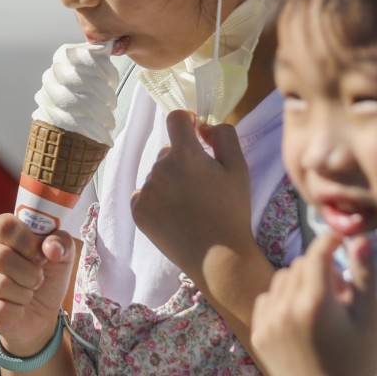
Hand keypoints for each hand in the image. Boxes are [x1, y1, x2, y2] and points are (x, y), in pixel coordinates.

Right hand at [0, 213, 74, 352]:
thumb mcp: (62, 255)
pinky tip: (16, 308)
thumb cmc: (46, 276)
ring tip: (26, 293)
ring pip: (0, 285)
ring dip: (24, 294)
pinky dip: (16, 311)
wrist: (39, 313)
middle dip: (30, 274)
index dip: (28, 243)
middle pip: (2, 257)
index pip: (5, 226)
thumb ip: (62, 242)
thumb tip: (51, 248)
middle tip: (37, 279)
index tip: (40, 258)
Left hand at [130, 109, 256, 274]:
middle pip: (169, 151)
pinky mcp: (138, 211)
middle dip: (184, 160)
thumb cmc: (232, 211)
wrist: (218, 258)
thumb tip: (205, 126)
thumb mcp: (239, 168)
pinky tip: (176, 215)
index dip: (187, 120)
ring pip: (158, 174)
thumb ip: (224, 136)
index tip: (195, 132)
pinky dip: (158, 199)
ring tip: (191, 205)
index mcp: (185, 154)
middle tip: (202, 185)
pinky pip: (146, 193)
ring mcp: (146, 191)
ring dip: (171, 181)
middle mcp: (159, 168)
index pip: (176, 118)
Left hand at [250, 232, 376, 375]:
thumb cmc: (356, 362)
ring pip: (282, 279)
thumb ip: (365, 275)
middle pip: (300, 265)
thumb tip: (360, 238)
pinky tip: (300, 319)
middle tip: (339, 293)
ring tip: (320, 307)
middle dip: (319, 269)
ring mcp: (269, 322)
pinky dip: (282, 300)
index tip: (340, 241)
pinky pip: (267, 299)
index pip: (317, 253)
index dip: (329, 242)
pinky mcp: (258, 334)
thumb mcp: (368, 319)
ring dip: (300, 283)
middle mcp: (287, 308)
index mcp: (316, 303)